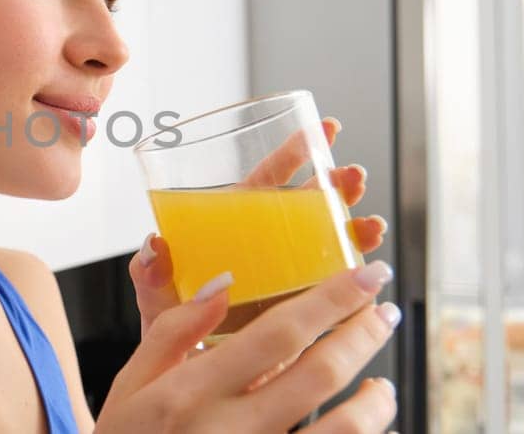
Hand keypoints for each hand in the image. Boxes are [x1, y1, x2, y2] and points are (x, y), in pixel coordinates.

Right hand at [95, 263, 401, 432]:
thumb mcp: (130, 384)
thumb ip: (171, 331)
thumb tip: (223, 283)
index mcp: (190, 392)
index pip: (277, 334)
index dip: (331, 300)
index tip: (365, 275)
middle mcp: (229, 429)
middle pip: (320, 374)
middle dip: (363, 334)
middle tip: (384, 309)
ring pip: (342, 430)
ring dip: (374, 400)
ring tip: (381, 383)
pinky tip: (366, 419)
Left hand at [130, 117, 385, 337]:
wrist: (190, 394)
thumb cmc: (172, 339)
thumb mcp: (158, 305)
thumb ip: (150, 277)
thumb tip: (154, 246)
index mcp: (233, 234)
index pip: (264, 183)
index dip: (293, 155)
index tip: (325, 129)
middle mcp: (269, 253)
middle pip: (308, 208)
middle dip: (336, 187)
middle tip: (354, 177)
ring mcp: (294, 283)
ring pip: (332, 246)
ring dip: (356, 230)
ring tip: (371, 226)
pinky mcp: (310, 319)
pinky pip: (343, 295)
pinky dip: (361, 286)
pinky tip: (373, 283)